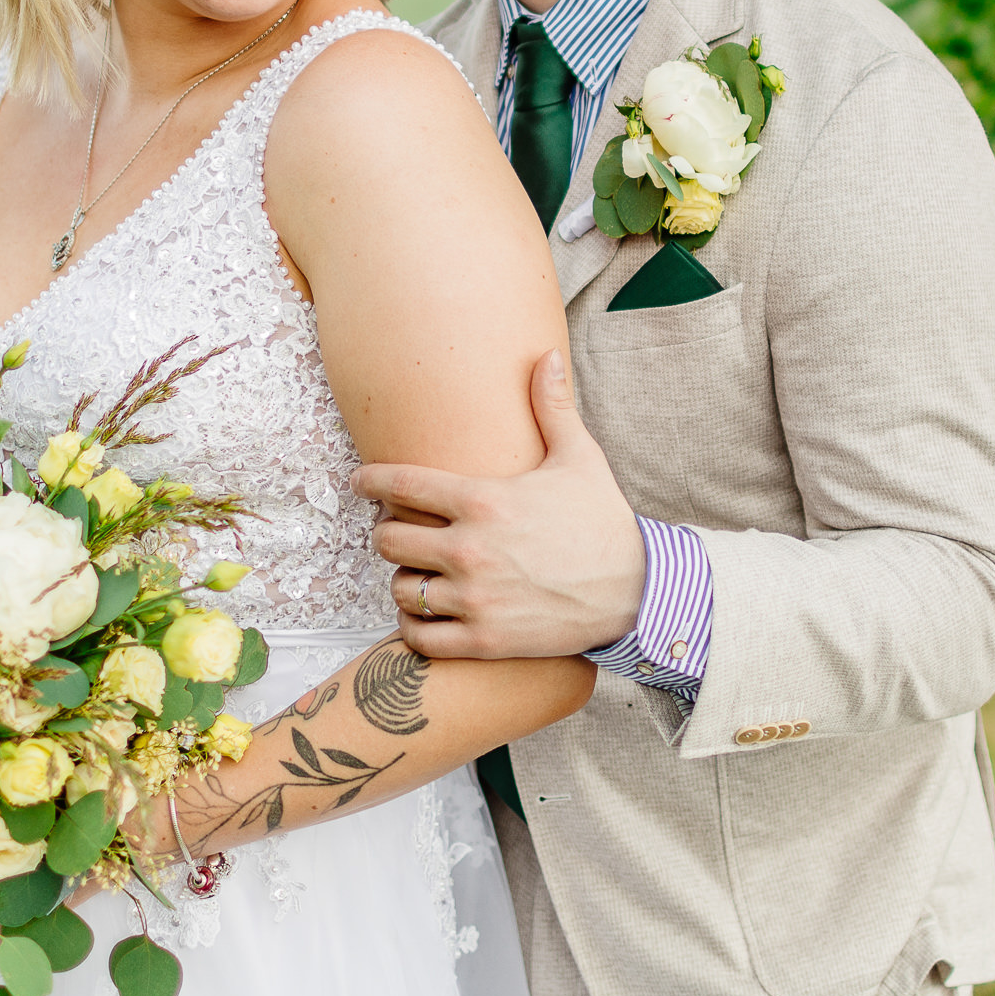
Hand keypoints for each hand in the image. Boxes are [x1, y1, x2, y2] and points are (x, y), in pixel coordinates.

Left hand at [353, 350, 644, 659]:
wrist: (636, 591)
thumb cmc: (602, 521)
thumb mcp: (578, 458)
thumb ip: (552, 408)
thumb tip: (547, 356)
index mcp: (484, 500)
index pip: (400, 484)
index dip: (369, 480)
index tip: (358, 482)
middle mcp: (470, 549)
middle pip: (387, 539)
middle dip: (389, 532)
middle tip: (401, 531)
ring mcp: (475, 598)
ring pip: (401, 588)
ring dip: (404, 579)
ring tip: (419, 572)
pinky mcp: (483, 639)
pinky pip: (419, 636)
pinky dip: (414, 626)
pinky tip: (426, 613)